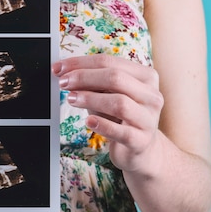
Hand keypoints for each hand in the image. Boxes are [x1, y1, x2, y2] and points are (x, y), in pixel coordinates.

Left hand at [53, 54, 163, 173]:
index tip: (59, 68)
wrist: (140, 150)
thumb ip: (92, 83)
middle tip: (63, 83)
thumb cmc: (120, 118)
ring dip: (90, 99)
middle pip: (116, 78)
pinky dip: (102, 125)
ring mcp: (148, 119)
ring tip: (71, 99)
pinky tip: (88, 121)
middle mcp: (151, 95)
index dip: (81, 63)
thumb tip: (66, 72)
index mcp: (146, 77)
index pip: (110, 61)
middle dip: (84, 78)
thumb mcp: (107, 96)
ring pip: (119, 103)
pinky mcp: (140, 140)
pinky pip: (120, 131)